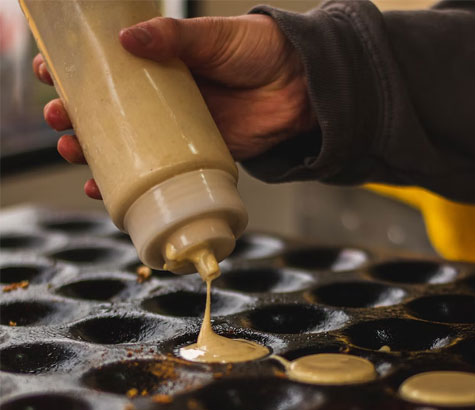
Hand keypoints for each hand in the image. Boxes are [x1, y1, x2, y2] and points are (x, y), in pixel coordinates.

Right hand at [34, 14, 314, 198]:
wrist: (303, 88)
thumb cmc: (262, 52)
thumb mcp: (216, 36)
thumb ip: (176, 36)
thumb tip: (126, 40)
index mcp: (162, 64)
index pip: (108, 68)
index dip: (76, 71)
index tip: (51, 72)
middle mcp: (163, 100)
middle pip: (107, 112)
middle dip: (75, 117)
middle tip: (57, 119)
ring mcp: (176, 132)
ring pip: (124, 146)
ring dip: (92, 152)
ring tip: (71, 151)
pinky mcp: (195, 157)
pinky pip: (156, 174)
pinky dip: (129, 184)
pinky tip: (103, 189)